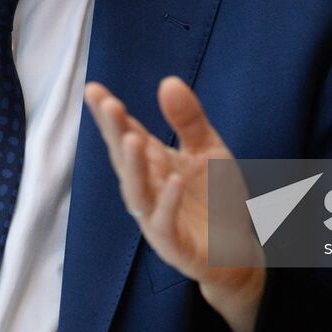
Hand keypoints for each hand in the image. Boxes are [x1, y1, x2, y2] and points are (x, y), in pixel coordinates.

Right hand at [84, 77, 265, 331]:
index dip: (110, 114)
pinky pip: (166, 222)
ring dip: (133, 166)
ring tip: (132, 139)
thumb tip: (167, 80)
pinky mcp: (174, 244)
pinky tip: (174, 180)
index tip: (94, 89)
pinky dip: (168, 202)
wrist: (237, 251)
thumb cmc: (216, 198)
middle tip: (108, 104)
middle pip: (125, 158)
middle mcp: (147, 189)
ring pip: (138, 191)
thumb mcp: (208, 150)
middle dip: (114, 132)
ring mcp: (156, 218)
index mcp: (152, 164)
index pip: (126, 134)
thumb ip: (189, 119)